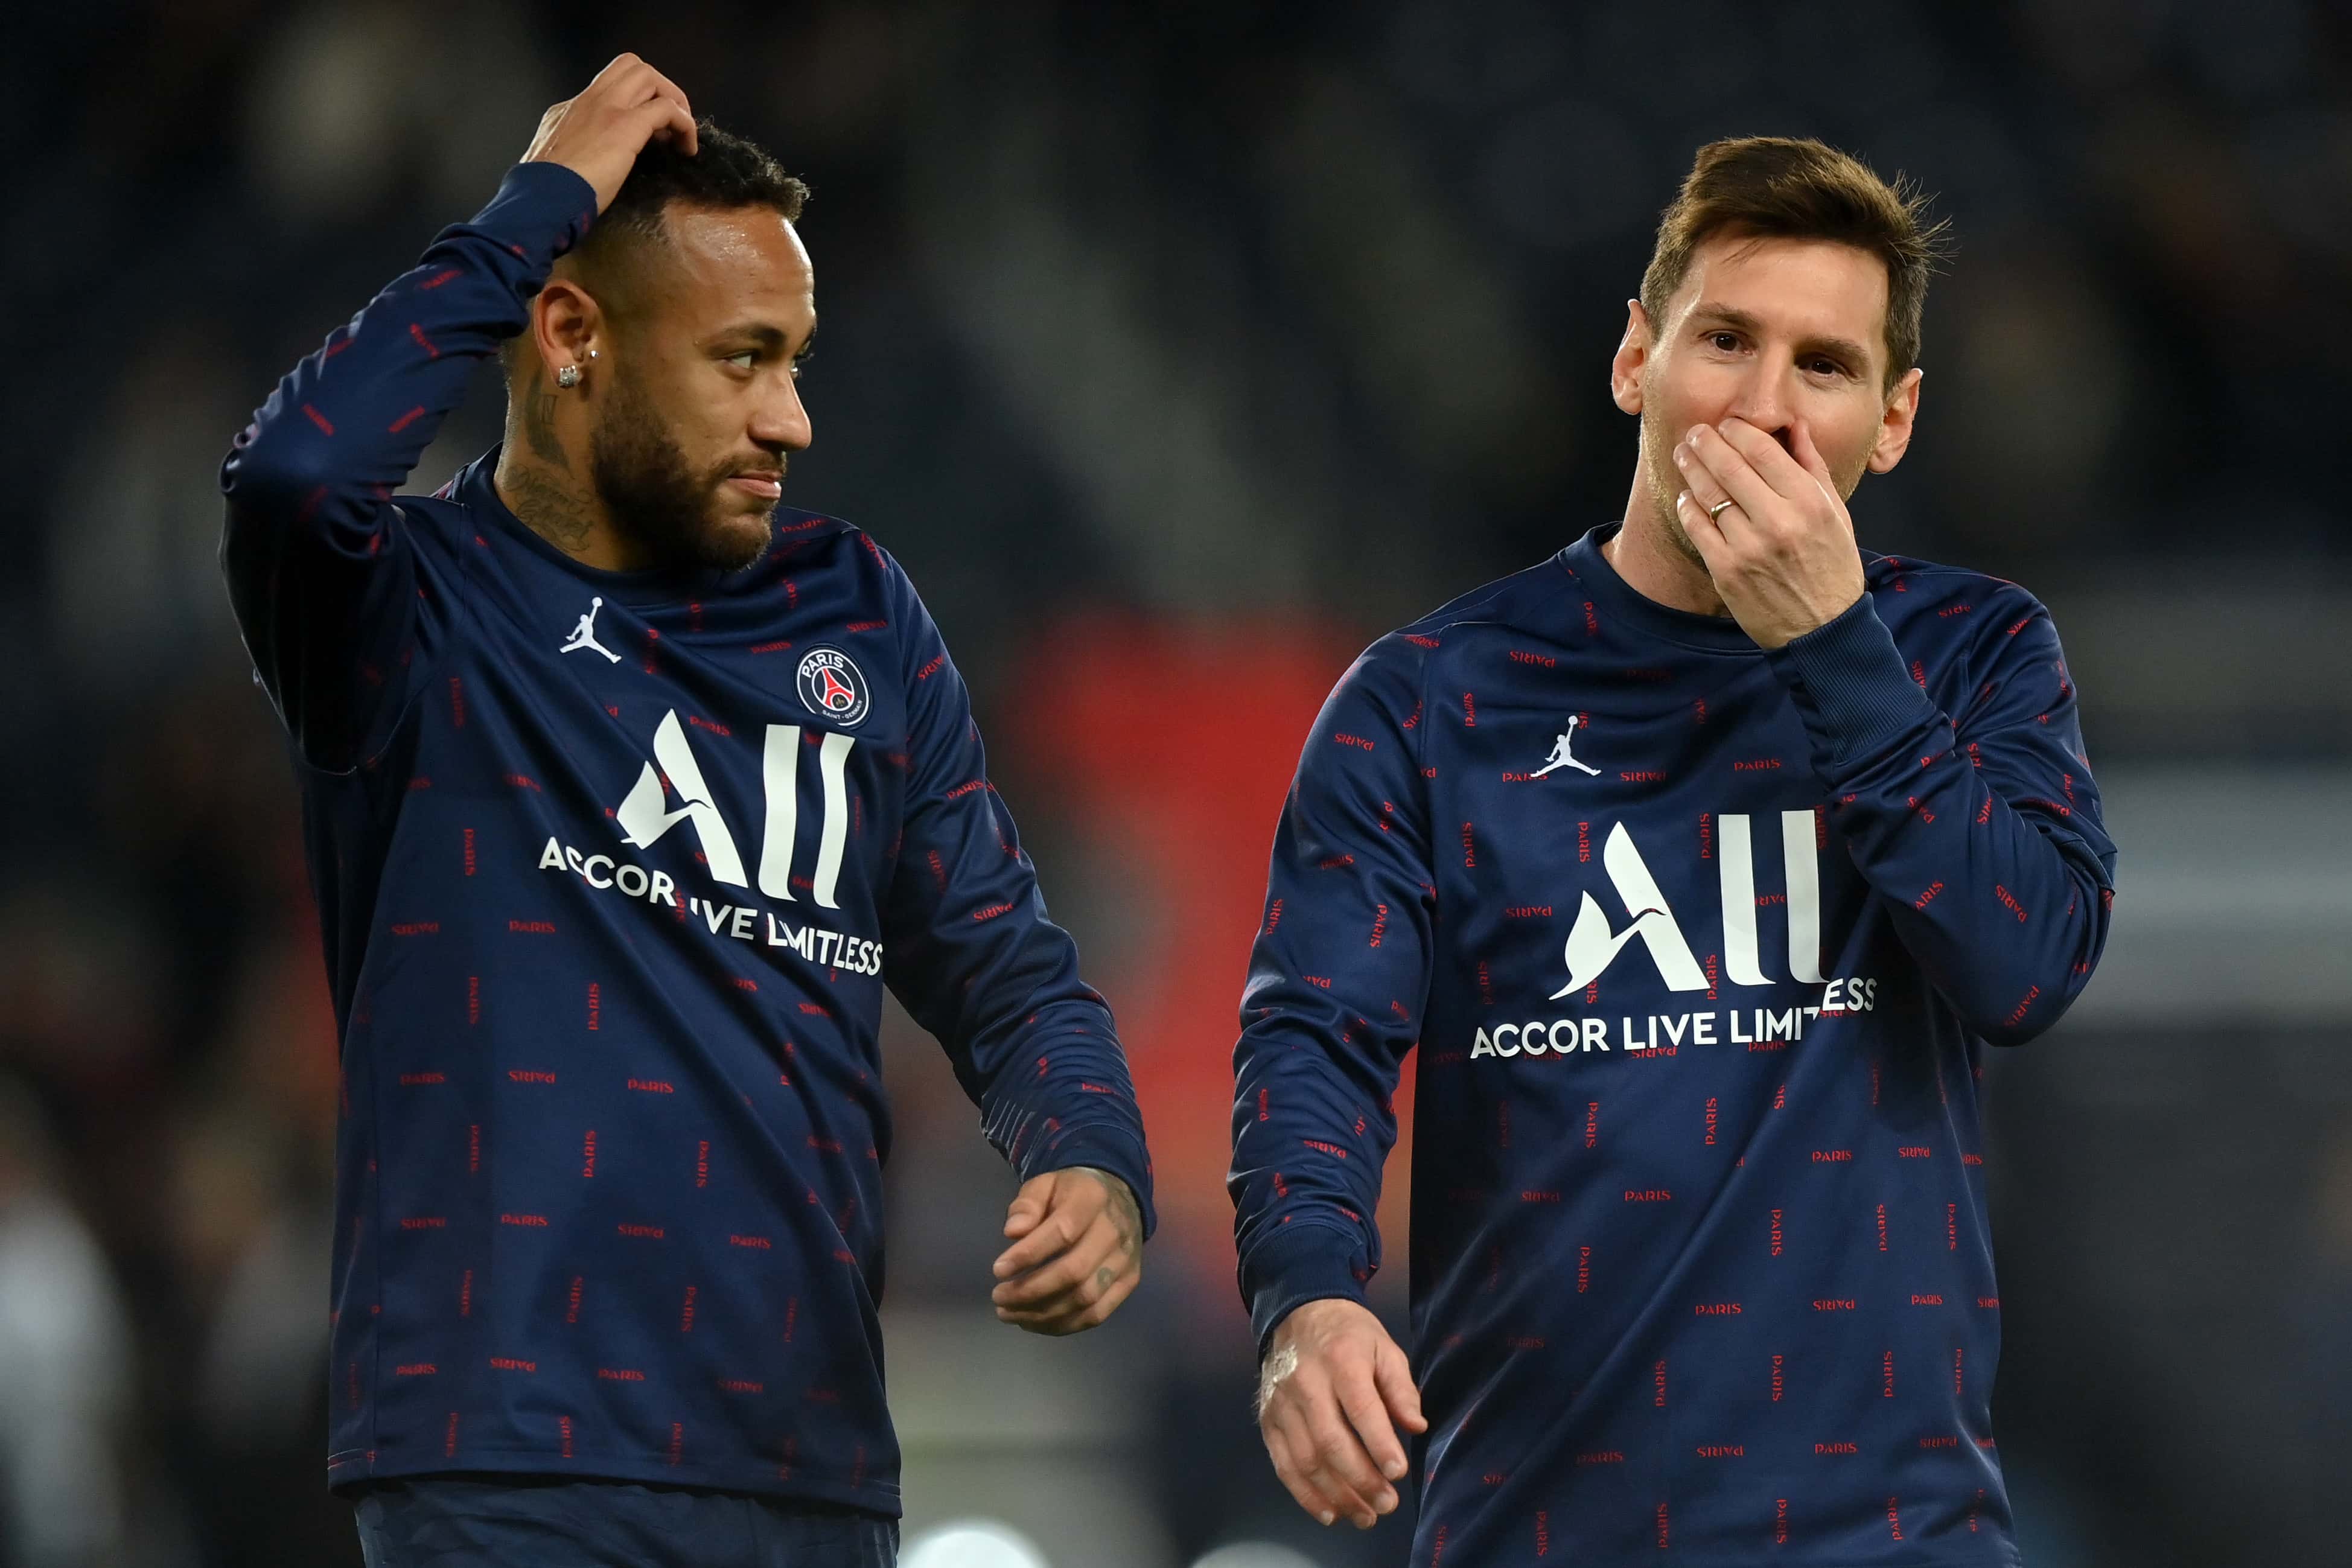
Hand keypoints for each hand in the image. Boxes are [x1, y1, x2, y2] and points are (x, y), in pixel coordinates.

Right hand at [521, 53, 699, 212]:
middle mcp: (587, 101)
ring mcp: (605, 108)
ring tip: (680, 135)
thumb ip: (571, 155)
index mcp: (569, 111)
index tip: (647, 132)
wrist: (539, 199)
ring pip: (647, 75)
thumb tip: (587, 168)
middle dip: (658, 88)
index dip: (634, 101)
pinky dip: (684, 124)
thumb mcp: (554, 164)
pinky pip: (666, 108)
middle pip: (630, 66)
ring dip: (673, 100)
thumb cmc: (545, 194)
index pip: (607, 87)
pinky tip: (686, 149)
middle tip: (669, 124)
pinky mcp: (624, 125)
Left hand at [989, 1166, 1142, 1334]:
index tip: (998, 1270)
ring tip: (1009, 1312)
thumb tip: (1013, 1232)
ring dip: (1042, 1314)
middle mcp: (1115, 1231)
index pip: (1062, 1232)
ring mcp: (1125, 1260)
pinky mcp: (1129, 1282)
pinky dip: (1063, 1325)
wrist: (1119, 1197)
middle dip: (1030, 1291)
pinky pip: (1097, 1314)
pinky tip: (1035, 1321)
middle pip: (1074, 1272)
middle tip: (999, 1298)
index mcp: (1092, 1199)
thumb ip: (1027, 1205)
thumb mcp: (1045, 1184)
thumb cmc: (1071, 1193)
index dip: (1028, 1255)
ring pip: (1085, 1299)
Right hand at [1257, 1298, 1425, 1529]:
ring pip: (1305, 1459)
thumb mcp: (1384, 1347)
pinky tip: (1330, 1513)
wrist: (1297, 1314)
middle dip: (1360, 1480)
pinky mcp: (1268, 1421)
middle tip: (1388, 1504)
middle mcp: (1305, 1382)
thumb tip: (1416, 1426)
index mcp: (1340, 1359)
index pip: (1360, 1407)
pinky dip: (1305, 1494)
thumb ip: (1401, 1388)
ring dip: (1336, 1495)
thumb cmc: (1350, 1335)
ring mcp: (1281, 1404)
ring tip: (1366, 1516)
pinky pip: (1284, 1464)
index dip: (1379, 1443)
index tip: (1399, 1472)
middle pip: (1330, 1440)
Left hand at [1671, 415, 1864, 648]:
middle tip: (1694, 432)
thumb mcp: (1836, 513)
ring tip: (1683, 455)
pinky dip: (1688, 506)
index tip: (1726, 424)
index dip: (1738, 431)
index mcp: (1808, 503)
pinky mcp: (1726, 570)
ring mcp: (1748, 547)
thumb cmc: (1832, 567)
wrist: (1822, 629)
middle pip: (1729, 467)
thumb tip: (1796, 426)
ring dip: (1691, 469)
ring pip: (1708, 494)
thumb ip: (1812, 467)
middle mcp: (1778, 522)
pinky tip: (1686, 495)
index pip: (1762, 450)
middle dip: (1705, 443)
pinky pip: (1697, 527)